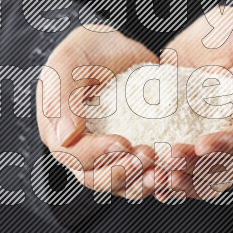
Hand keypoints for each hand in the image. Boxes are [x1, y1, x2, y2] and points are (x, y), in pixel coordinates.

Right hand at [37, 25, 158, 199]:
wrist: (114, 48)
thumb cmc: (86, 50)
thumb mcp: (68, 62)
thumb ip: (61, 97)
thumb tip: (64, 137)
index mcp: (58, 132)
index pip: (73, 154)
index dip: (97, 154)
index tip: (123, 142)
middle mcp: (80, 151)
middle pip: (96, 177)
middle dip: (124, 172)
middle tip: (149, 157)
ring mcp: (107, 155)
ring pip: (121, 183)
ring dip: (142, 182)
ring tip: (164, 171)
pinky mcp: (132, 153)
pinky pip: (143, 174)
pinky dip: (158, 176)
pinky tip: (175, 170)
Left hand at [161, 7, 232, 199]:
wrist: (206, 35)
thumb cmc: (232, 31)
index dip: (227, 146)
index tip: (200, 145)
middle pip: (228, 165)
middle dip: (199, 167)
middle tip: (168, 159)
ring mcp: (220, 143)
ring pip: (209, 177)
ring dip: (185, 182)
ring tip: (158, 178)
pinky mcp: (195, 144)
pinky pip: (189, 172)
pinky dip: (173, 182)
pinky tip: (153, 183)